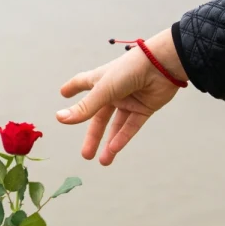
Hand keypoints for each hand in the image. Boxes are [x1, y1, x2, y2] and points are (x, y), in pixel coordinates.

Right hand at [55, 27, 187, 165]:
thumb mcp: (103, 90)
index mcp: (100, 80)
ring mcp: (129, 100)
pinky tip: (114, 149)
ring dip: (109, 143)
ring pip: (116, 125)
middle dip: (92, 136)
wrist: (164, 64)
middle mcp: (114, 91)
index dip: (73, 87)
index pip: (82, 83)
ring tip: (102, 161)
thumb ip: (84, 108)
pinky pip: (131, 126)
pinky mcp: (145, 108)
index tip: (64, 93)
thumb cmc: (130, 70)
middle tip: (85, 154)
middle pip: (98, 116)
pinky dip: (123, 138)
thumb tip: (60, 119)